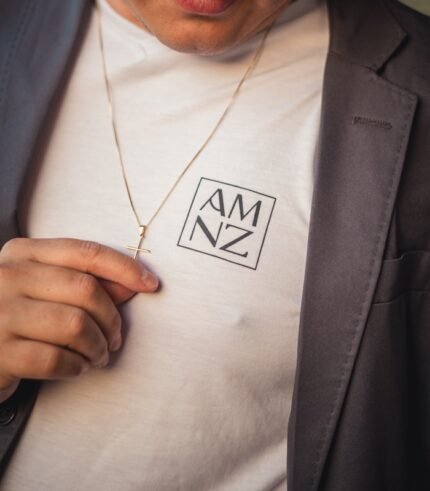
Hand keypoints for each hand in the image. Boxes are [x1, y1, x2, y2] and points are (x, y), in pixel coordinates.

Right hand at [0, 238, 158, 402]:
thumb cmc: (16, 316)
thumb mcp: (45, 290)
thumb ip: (86, 283)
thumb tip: (133, 283)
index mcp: (23, 253)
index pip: (86, 253)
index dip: (125, 268)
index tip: (151, 284)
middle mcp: (7, 276)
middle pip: (86, 290)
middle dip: (112, 318)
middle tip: (116, 338)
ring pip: (75, 325)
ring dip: (97, 346)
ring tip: (98, 355)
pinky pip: (56, 359)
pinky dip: (77, 367)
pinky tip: (77, 367)